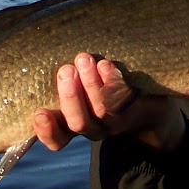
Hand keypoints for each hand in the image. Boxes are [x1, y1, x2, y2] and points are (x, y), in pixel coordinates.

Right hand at [32, 53, 184, 151]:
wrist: (148, 103)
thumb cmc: (100, 89)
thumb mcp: (78, 89)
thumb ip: (63, 80)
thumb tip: (41, 49)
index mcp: (73, 127)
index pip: (57, 139)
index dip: (46, 130)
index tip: (39, 112)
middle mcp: (93, 129)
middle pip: (78, 122)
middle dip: (70, 96)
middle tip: (66, 70)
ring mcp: (115, 123)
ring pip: (100, 109)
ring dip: (91, 84)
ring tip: (84, 59)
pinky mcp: (135, 111)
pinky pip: (122, 98)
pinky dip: (111, 81)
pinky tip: (105, 65)